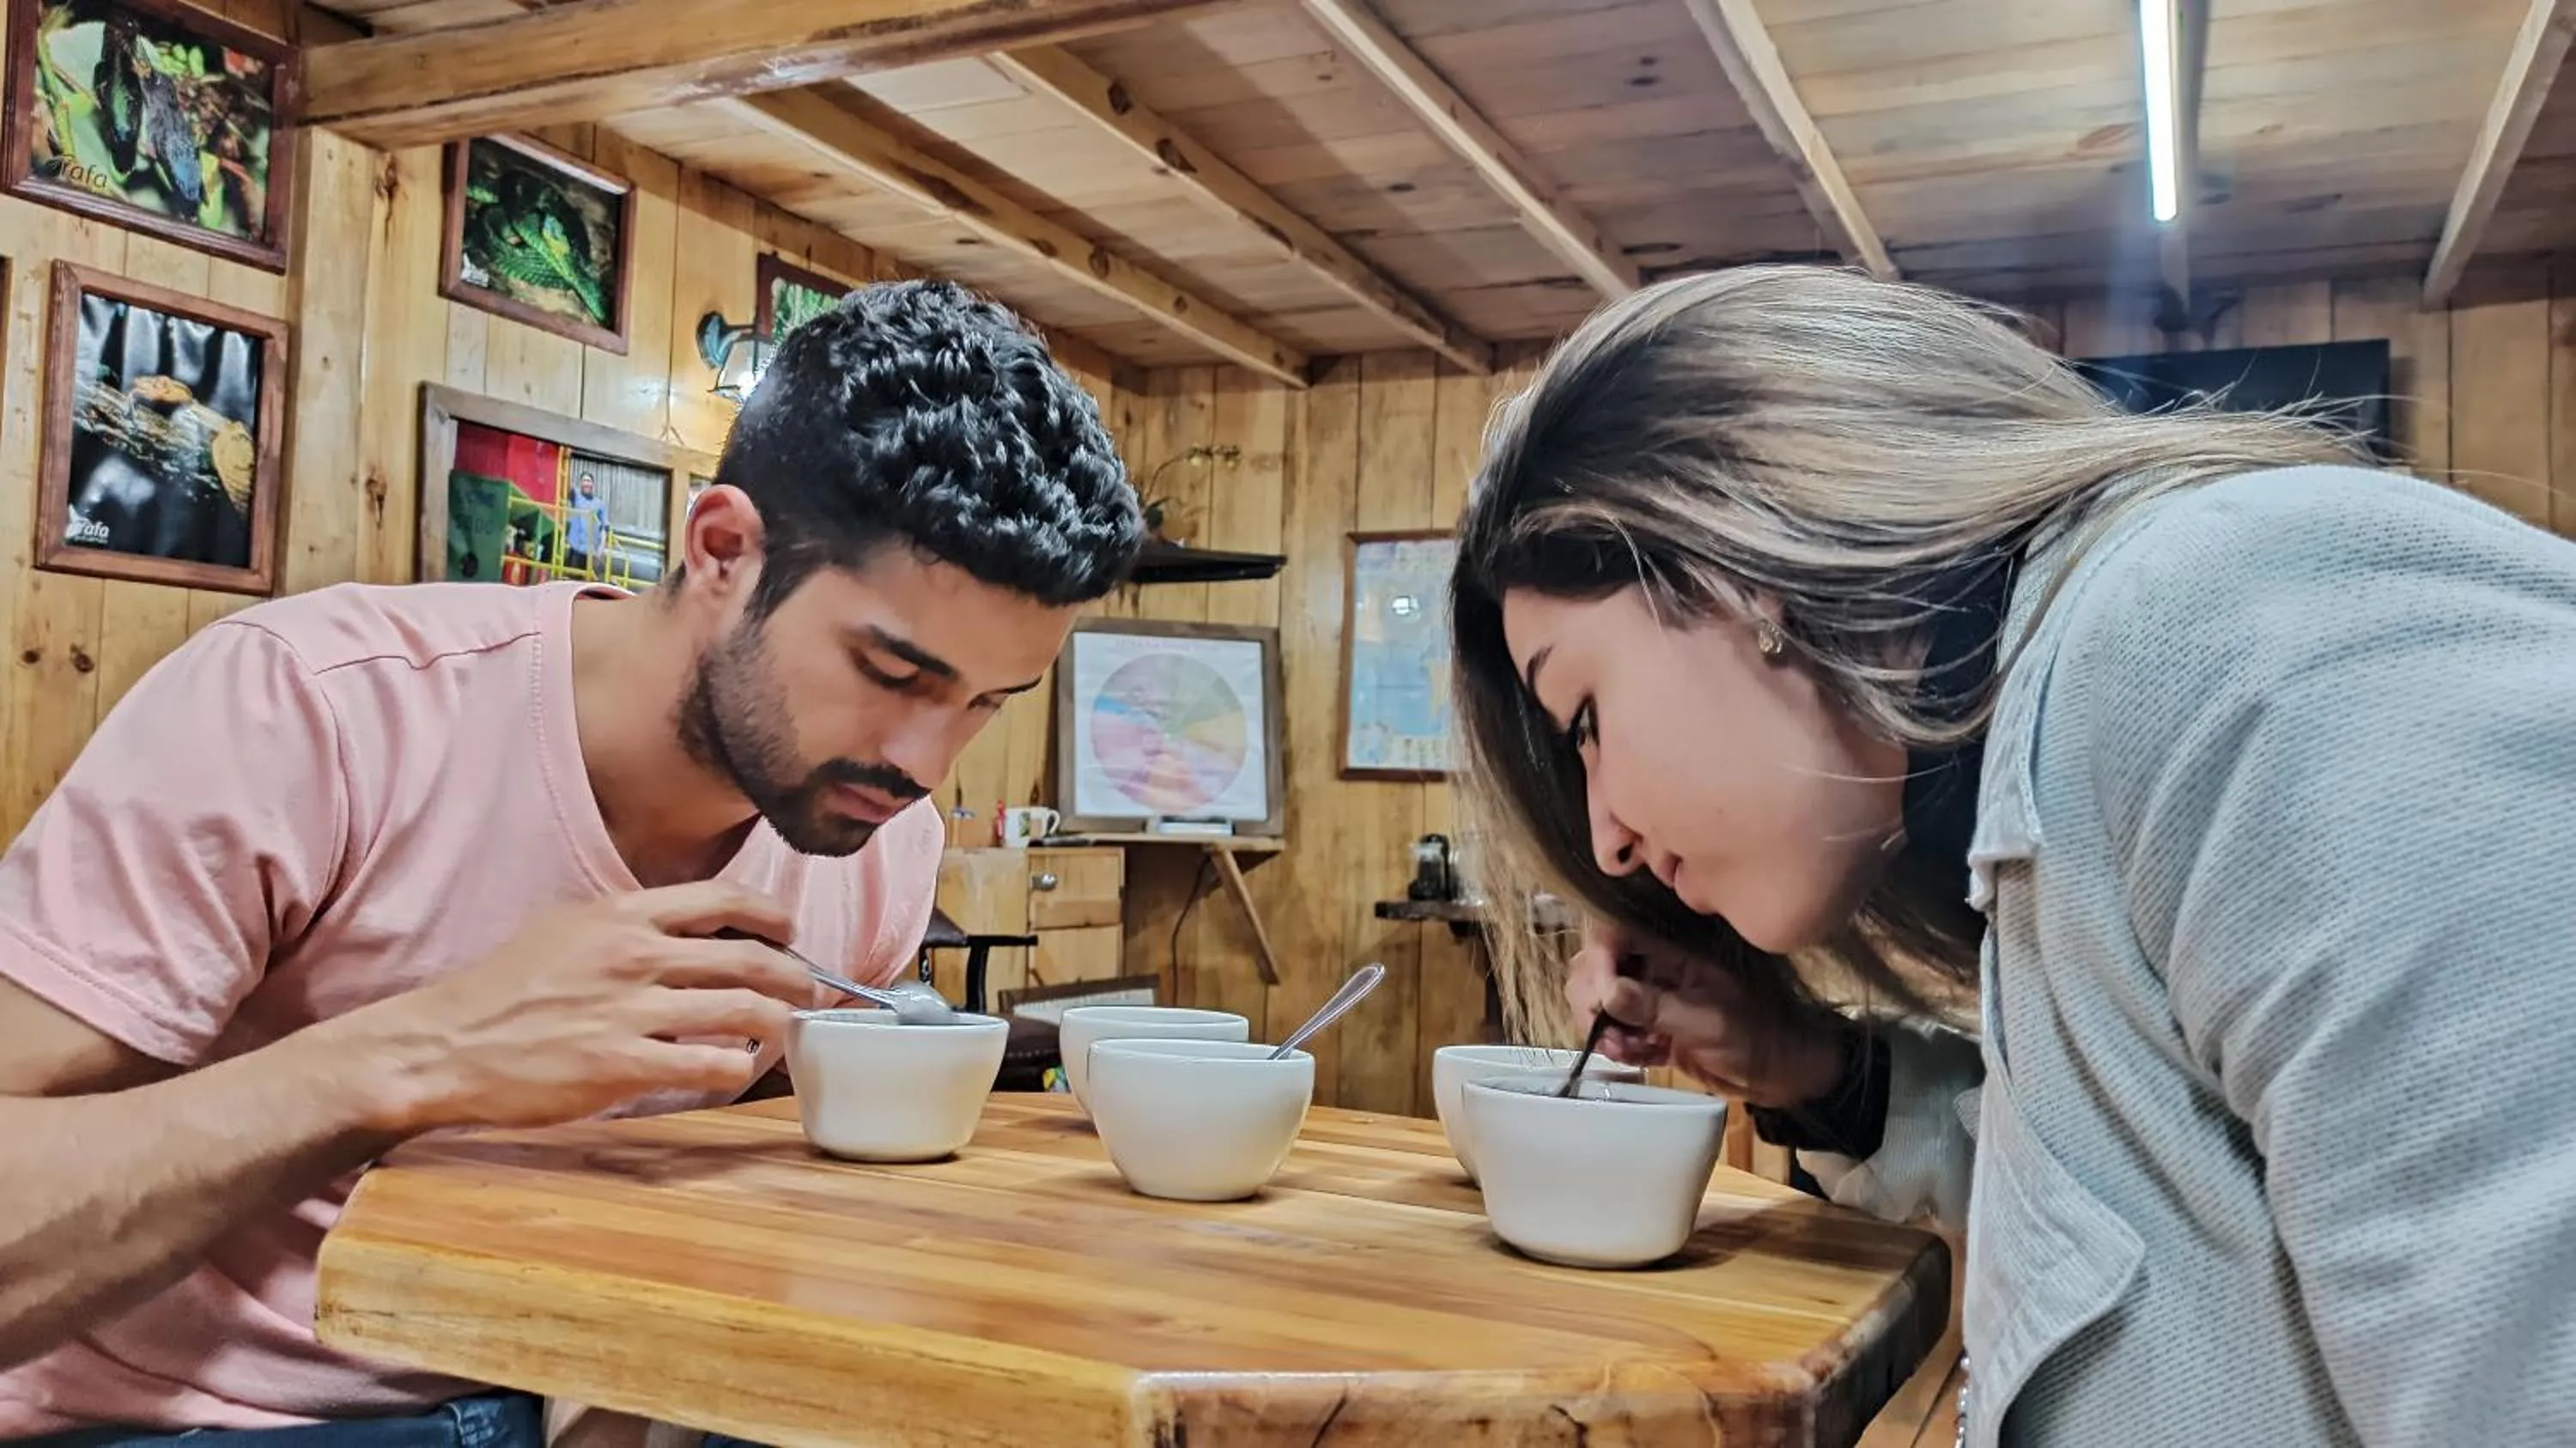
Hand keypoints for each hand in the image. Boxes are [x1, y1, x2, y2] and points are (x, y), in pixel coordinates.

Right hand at [316, 882, 813, 1134]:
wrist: (442, 1047)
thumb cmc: (501, 992)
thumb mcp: (565, 930)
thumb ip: (628, 926)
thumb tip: (688, 931)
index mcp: (622, 915)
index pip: (725, 899)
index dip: (774, 917)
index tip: (791, 934)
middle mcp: (635, 955)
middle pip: (751, 958)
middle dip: (796, 977)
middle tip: (808, 993)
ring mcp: (630, 1010)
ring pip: (745, 1011)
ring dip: (778, 1024)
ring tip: (783, 1034)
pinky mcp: (622, 1065)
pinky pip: (711, 1064)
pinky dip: (738, 1068)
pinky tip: (736, 1070)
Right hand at [1565, 919, 1851, 1107]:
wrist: (1781, 1075)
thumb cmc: (1754, 1039)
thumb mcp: (1705, 1022)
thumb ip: (1654, 1007)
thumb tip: (1606, 992)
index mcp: (1672, 953)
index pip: (1615, 935)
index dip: (1598, 960)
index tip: (1599, 998)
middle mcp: (1656, 969)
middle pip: (1598, 966)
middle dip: (1591, 998)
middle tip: (1601, 1029)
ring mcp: (1653, 999)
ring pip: (1602, 1000)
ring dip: (1602, 1026)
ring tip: (1621, 1049)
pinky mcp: (1652, 1029)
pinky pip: (1618, 1029)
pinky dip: (1618, 1045)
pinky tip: (1634, 1058)